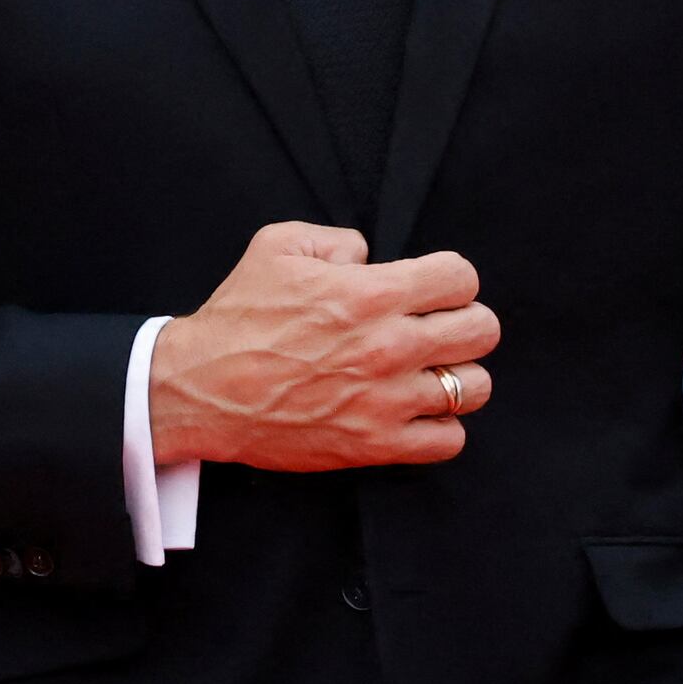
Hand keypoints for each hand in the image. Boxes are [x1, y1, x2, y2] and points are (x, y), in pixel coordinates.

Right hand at [146, 223, 498, 473]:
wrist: (199, 390)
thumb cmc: (236, 321)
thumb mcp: (276, 247)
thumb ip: (335, 239)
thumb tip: (368, 255)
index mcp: (370, 293)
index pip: (462, 277)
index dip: (451, 279)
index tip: (431, 290)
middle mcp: (388, 346)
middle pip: (483, 330)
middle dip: (465, 323)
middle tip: (438, 329)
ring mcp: (386, 400)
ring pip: (474, 388)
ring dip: (458, 377)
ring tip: (430, 374)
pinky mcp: (375, 445)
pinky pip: (448, 440)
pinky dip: (441, 427)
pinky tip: (416, 413)